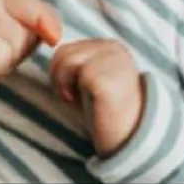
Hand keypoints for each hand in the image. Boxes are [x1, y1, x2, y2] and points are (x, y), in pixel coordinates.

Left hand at [50, 39, 143, 156]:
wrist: (131, 136)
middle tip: (73, 98)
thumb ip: (80, 62)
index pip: (68, 47)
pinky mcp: (103, 76)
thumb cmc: (108, 111)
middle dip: (59, 77)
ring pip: (64, 60)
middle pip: (62, 52)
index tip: (76, 91)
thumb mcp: (94, 78)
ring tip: (77, 101)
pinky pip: (70, 74)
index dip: (62, 72)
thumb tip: (52, 53)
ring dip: (62, 84)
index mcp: (110, 47)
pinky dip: (69, 92)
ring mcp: (110, 60)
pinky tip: (83, 104)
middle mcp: (112, 48)